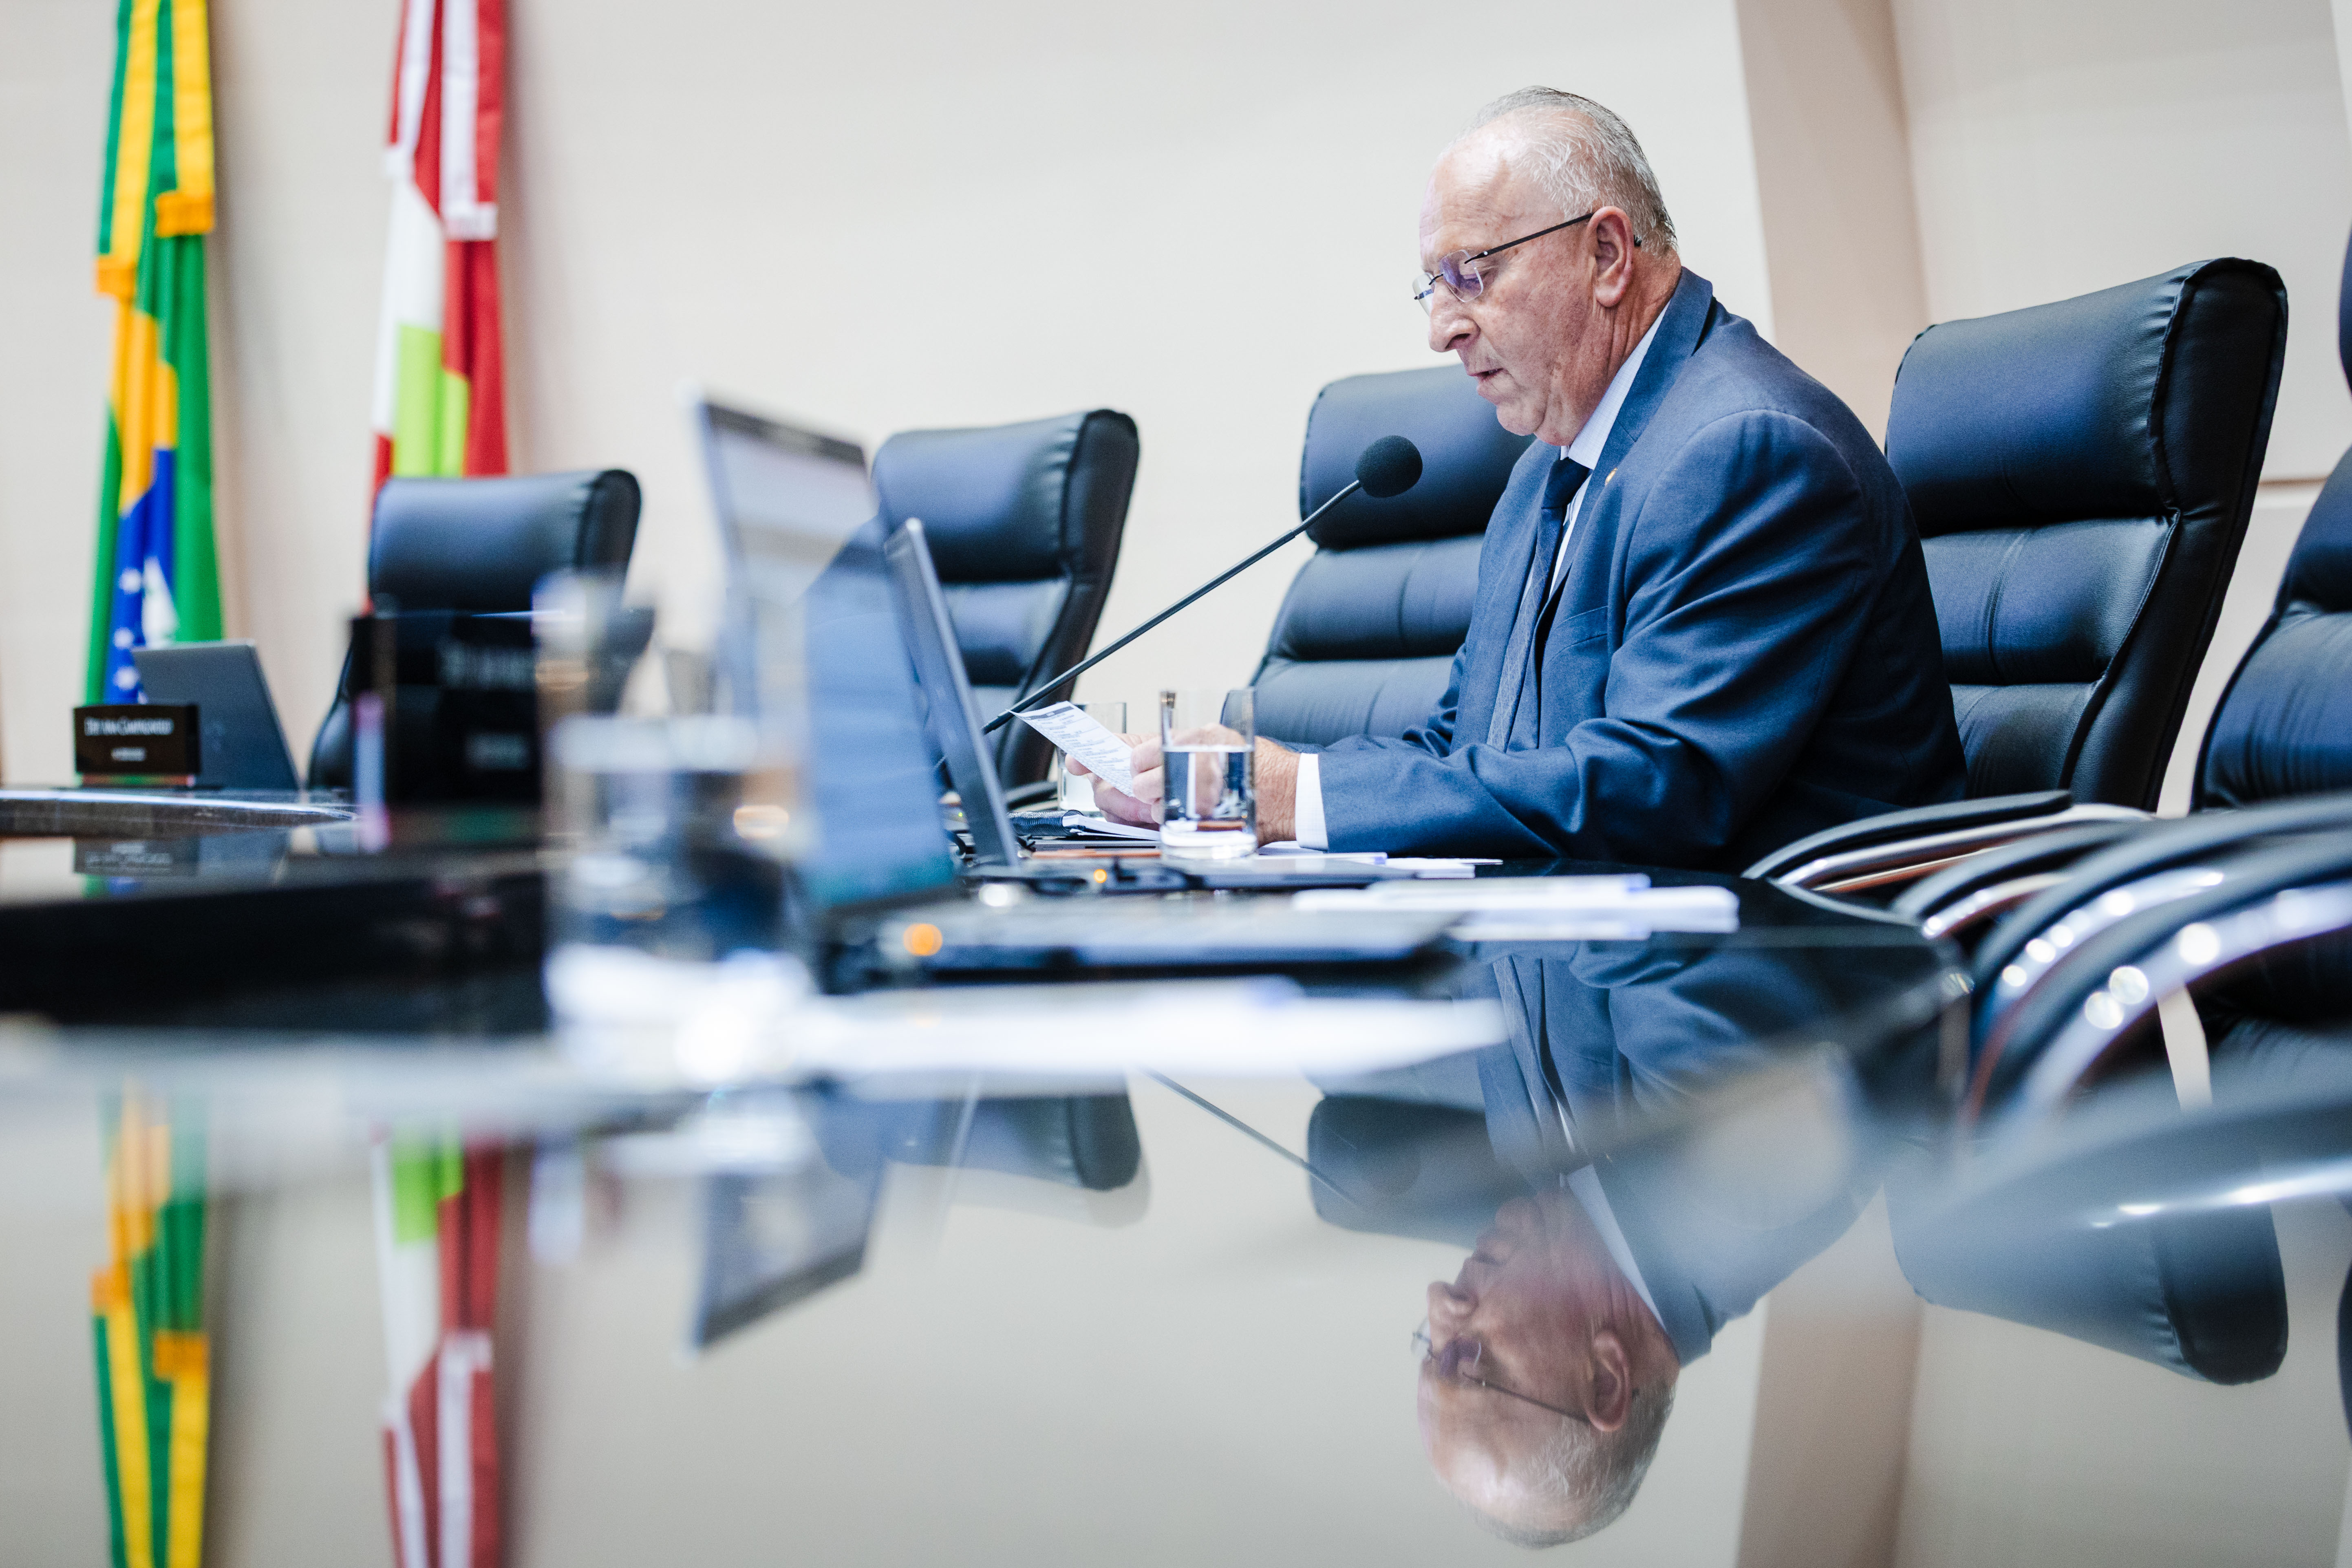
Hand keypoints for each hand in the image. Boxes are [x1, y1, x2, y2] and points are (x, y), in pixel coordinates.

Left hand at [1072, 731, 1300, 841]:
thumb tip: (1131, 757)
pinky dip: (1166, 815)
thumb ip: (1172, 744)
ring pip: (1144, 800)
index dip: (1098, 754)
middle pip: (1133, 777)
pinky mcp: (1194, 815)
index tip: (1075, 759)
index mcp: (1192, 739)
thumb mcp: (1213, 738)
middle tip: (1148, 779)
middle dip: (1134, 782)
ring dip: (1153, 800)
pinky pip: (1160, 817)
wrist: (1287, 795)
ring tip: (1180, 793)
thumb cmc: (1251, 766)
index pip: (1131, 748)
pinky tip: (1185, 807)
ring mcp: (1190, 792)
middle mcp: (1189, 765)